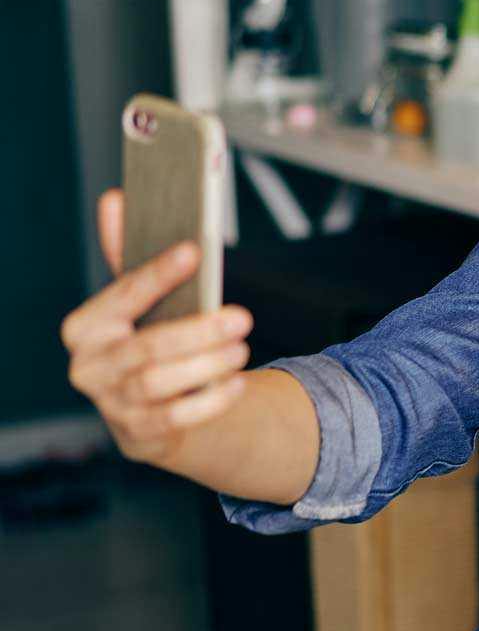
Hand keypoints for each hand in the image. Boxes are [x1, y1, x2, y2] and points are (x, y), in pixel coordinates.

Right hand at [62, 189, 253, 465]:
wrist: (151, 410)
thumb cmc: (149, 342)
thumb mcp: (141, 304)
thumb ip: (133, 258)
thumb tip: (118, 198)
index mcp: (86, 326)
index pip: (123, 295)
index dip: (158, 273)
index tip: (193, 251)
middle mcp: (90, 365)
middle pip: (146, 347)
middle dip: (197, 331)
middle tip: (241, 317)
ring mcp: (111, 402)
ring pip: (160, 382)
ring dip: (206, 364)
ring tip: (240, 348)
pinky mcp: (138, 432)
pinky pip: (177, 417)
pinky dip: (211, 400)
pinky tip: (236, 382)